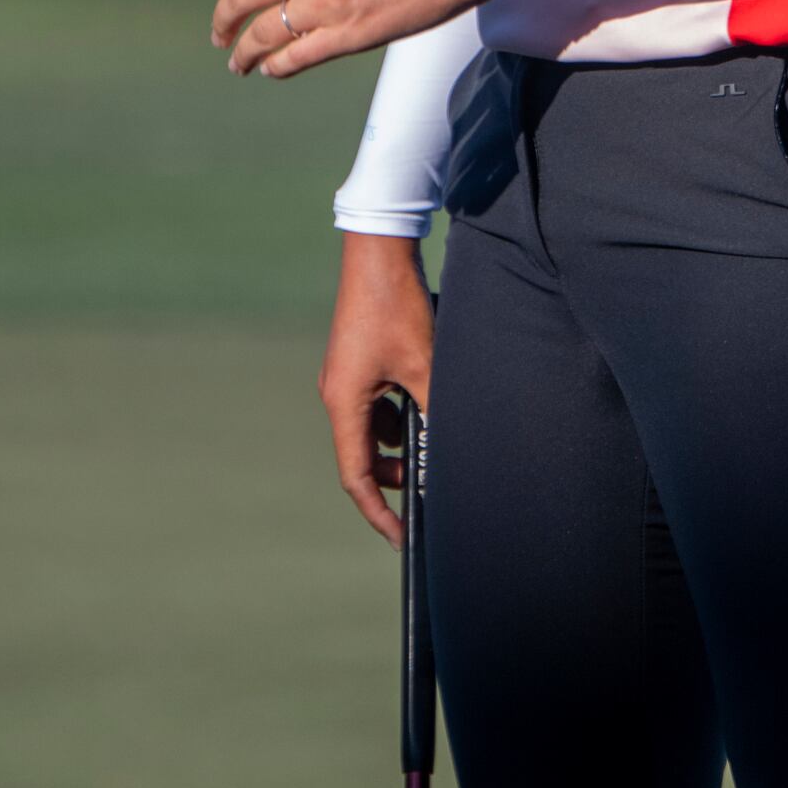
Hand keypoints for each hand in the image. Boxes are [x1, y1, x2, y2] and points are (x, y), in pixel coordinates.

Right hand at [319, 232, 435, 546]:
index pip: (356, 476)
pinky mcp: (359, 359)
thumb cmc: (396, 306)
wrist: (379, 251)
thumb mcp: (425, 364)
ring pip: (373, 426)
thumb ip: (434, 410)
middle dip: (395, 473)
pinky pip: (377, 400)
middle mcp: (338, 394)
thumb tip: (450, 448)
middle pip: (362, 454)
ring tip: (435, 433)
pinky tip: (428, 397)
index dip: (378, 511)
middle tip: (429, 485)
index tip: (401, 536)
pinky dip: (400, 409)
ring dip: (401, 437)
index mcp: (344, 403)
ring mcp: (347, 375)